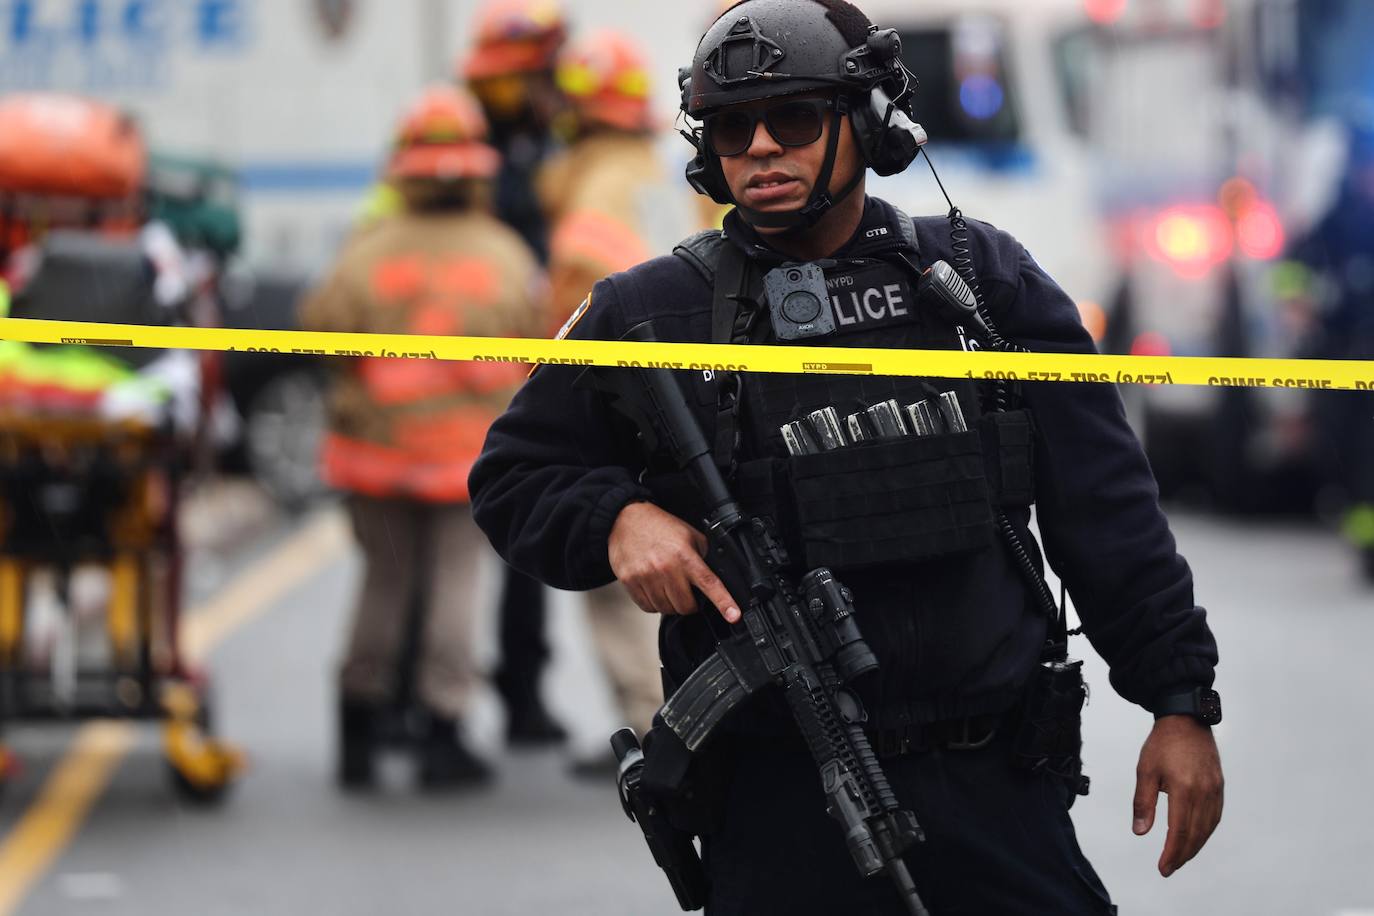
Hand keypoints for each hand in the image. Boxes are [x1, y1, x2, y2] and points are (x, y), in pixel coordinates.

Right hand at [608, 501, 740, 623]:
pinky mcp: (631, 582)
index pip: (709, 583)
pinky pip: (648, 607)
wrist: (625, 519)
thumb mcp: (689, 535)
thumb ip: (703, 556)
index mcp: (684, 556)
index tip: (733, 616)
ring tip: (667, 584)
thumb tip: (716, 576)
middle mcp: (666, 568)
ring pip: (666, 609)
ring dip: (671, 603)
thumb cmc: (658, 527)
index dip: (724, 602)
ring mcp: (646, 577)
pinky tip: (654, 587)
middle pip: (686, 606)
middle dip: (690, 603)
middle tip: (686, 590)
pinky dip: (654, 602)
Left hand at [1132, 716, 1224, 876]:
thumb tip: (1140, 832)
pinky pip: (1215, 817)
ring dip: (1195, 847)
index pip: (1180, 831)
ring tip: (1180, 857)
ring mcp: (1215, 790)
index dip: (1172, 853)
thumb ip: (1143, 802)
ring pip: (1208, 828)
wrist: (1186, 720)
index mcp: (1184, 789)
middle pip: (1196, 835)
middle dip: (1182, 855)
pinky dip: (1205, 832)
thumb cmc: (1163, 743)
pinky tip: (1196, 838)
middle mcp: (1204, 793)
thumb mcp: (1145, 770)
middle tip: (1169, 868)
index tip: (1163, 867)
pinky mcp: (1219, 786)